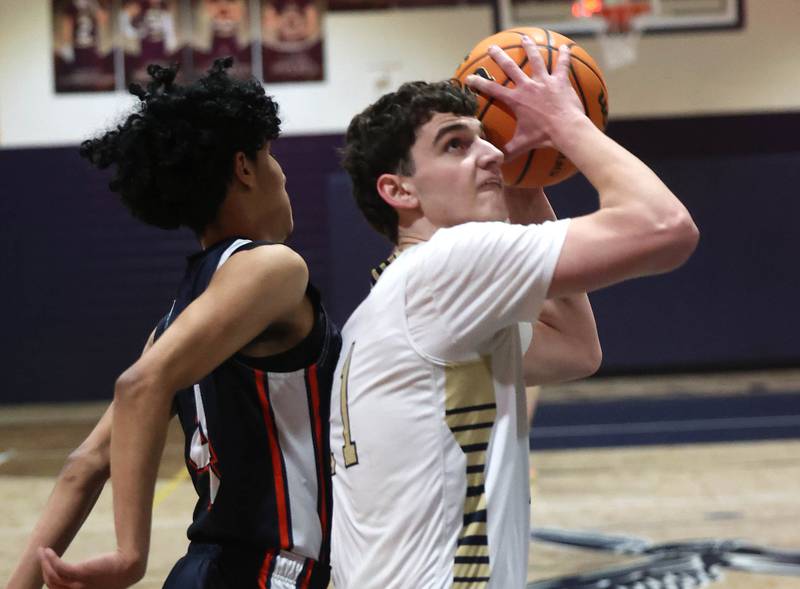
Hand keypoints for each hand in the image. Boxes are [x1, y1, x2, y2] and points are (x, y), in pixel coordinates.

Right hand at [39, 547, 142, 588]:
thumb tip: (76, 571)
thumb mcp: (96, 577)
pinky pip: (59, 567)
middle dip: (43, 570)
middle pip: (51, 584)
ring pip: (52, 576)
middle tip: (41, 557)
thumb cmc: (115, 569)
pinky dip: (50, 559)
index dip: (48, 579)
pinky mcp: (81, 573)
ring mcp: (78, 585)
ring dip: (44, 563)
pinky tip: (48, 550)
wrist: (129, 566)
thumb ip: (84, 578)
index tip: (45, 567)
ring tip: (42, 551)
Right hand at [465, 36, 584, 160]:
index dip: (479, 83)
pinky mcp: (560, 81)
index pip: (493, 89)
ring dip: (529, 48)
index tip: (469, 78)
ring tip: (524, 38)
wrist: (565, 129)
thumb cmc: (543, 137)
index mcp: (516, 100)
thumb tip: (495, 161)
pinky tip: (564, 48)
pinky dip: (564, 56)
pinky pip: (562, 66)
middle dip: (499, 56)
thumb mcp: (522, 144)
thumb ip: (508, 151)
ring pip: (535, 60)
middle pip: (511, 67)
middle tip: (492, 48)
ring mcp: (544, 82)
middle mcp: (528, 87)